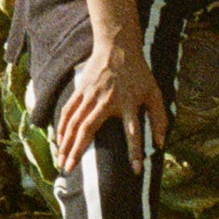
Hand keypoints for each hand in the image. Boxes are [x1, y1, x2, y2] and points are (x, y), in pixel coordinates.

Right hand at [54, 40, 168, 175]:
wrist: (118, 47)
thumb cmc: (138, 73)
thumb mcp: (154, 93)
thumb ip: (159, 118)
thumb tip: (161, 144)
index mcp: (128, 103)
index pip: (134, 133)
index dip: (136, 152)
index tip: (136, 171)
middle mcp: (106, 101)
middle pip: (88, 129)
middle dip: (77, 151)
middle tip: (69, 169)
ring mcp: (91, 95)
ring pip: (73, 122)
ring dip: (65, 143)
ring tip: (61, 160)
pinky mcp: (81, 90)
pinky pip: (68, 111)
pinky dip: (62, 127)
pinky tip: (58, 140)